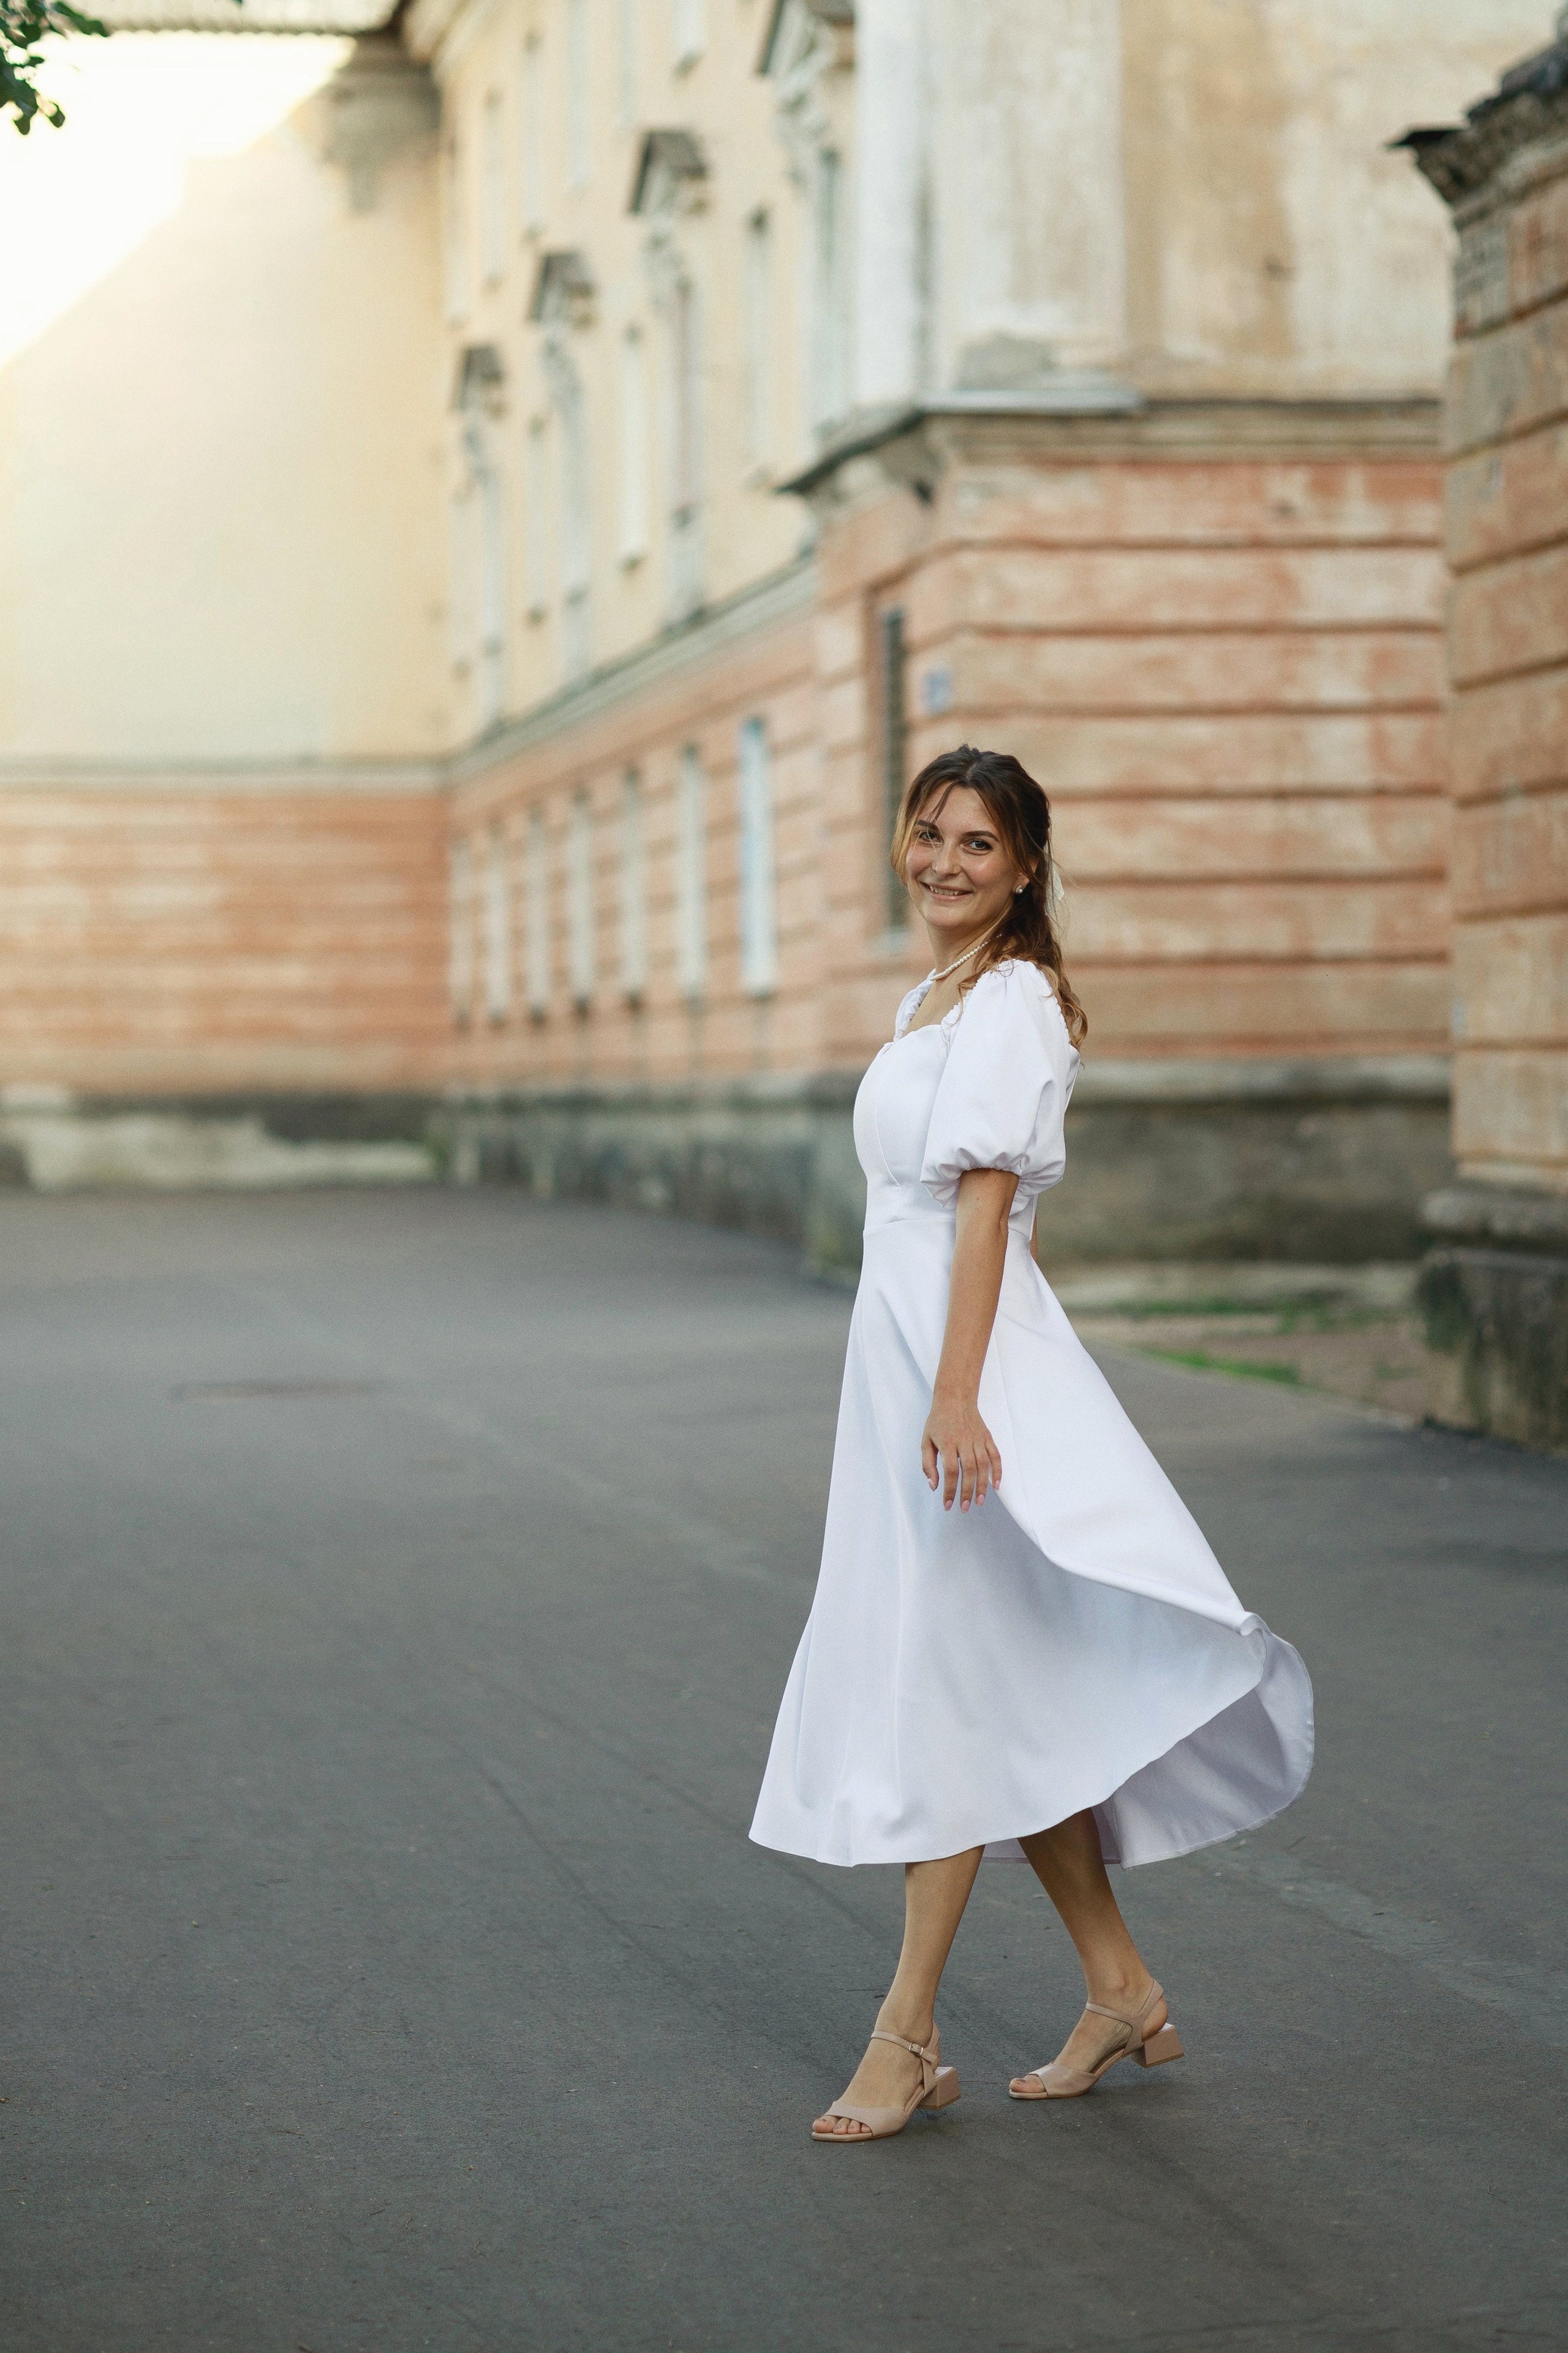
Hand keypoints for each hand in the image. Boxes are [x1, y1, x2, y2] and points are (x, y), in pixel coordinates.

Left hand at [921, 1392, 1001, 1511]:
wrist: (955, 1398)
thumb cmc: (938, 1421)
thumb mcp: (925, 1441)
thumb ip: (928, 1464)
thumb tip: (934, 1486)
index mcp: (947, 1443)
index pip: (950, 1471)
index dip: (949, 1490)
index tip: (947, 1504)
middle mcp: (964, 1441)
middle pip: (968, 1470)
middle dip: (967, 1492)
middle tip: (965, 1507)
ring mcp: (978, 1439)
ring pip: (983, 1465)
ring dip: (982, 1486)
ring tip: (979, 1502)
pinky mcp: (987, 1437)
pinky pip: (995, 1456)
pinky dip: (997, 1471)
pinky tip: (996, 1485)